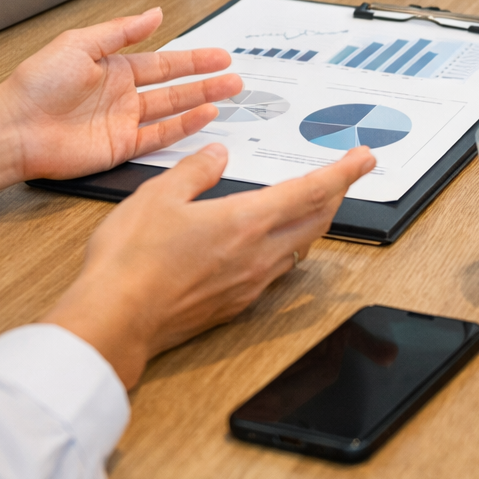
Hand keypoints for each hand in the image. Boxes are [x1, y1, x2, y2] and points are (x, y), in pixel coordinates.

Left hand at [0, 8, 242, 217]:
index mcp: (112, 68)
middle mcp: (121, 95)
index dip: (193, 58)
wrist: (13, 128)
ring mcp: (123, 121)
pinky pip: (160, 136)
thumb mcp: (80, 44)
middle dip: (206, 80)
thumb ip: (122, 32)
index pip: (163, 62)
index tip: (220, 55)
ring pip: (173, 110)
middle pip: (174, 86)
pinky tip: (204, 117)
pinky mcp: (120, 147)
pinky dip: (184, 127)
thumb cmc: (35, 85)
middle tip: (234, 76)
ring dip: (202, 101)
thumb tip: (154, 14)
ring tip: (230, 93)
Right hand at [43, 142, 376, 386]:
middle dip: (336, 194)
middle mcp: (258, 255)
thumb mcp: (157, 196)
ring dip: (313, 222)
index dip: (344, 173)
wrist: (115, 323)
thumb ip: (194, 171)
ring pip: (299, 248)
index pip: (312, 191)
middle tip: (343, 176)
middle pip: (317, 221)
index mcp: (246, 221)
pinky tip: (270, 245)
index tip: (363, 159)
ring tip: (311, 204)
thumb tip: (216, 156)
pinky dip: (286, 249)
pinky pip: (276, 272)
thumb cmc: (131, 263)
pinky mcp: (234, 305)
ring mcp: (249, 284)